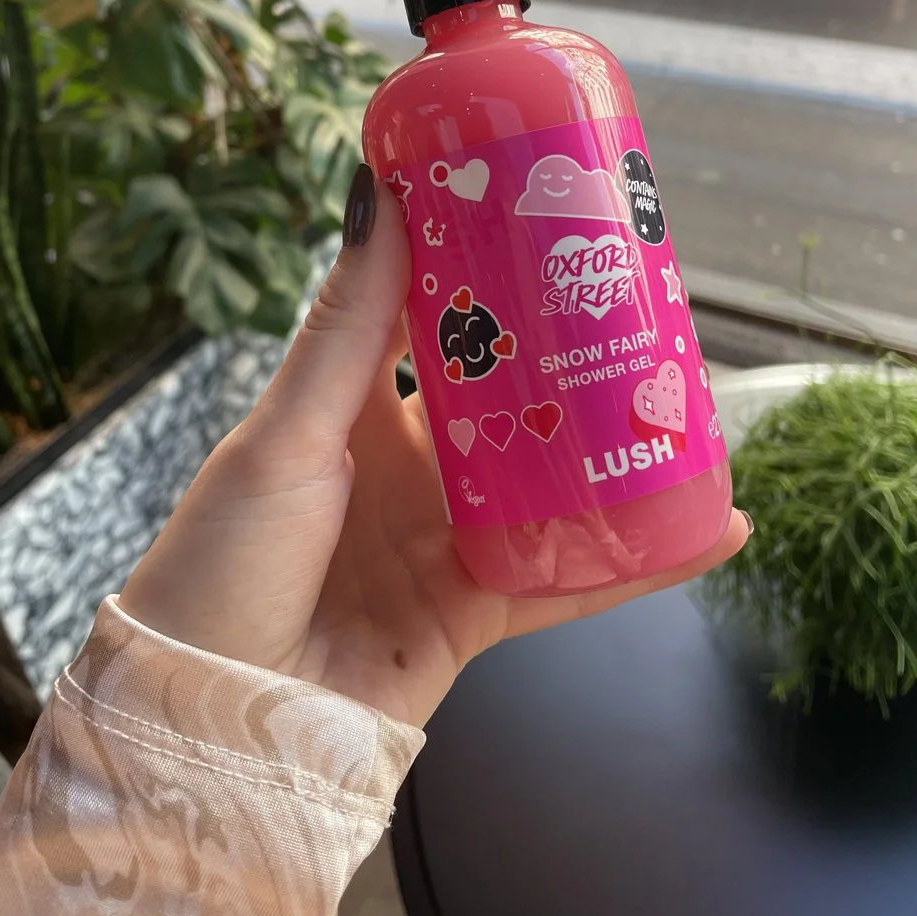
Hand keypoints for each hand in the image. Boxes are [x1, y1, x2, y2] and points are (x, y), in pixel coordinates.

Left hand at [120, 166, 750, 727]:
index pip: (434, 324)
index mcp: (354, 412)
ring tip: (692, 404)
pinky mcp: (479, 613)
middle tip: (643, 307)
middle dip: (572, 361)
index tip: (543, 221)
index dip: (486, 276)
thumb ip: (349, 326)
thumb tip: (379, 193)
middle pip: (510, 402)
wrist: (209, 721)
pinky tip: (707, 529)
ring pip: (555, 485)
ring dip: (621, 453)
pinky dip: (641, 561)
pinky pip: (573, 580)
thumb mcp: (286, 432)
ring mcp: (449, 541)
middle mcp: (410, 469)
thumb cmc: (223, 561)